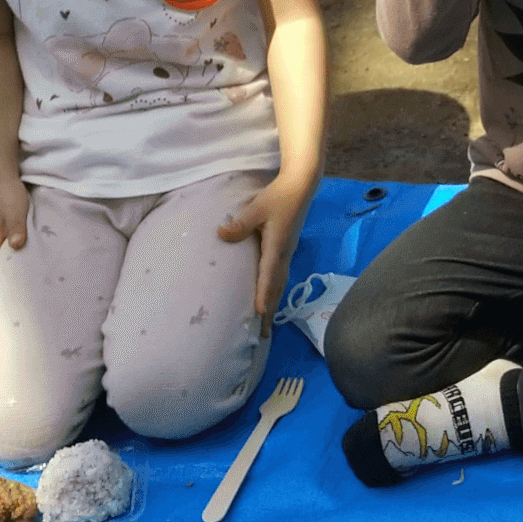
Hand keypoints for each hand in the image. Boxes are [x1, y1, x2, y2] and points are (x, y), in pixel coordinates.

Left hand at [216, 175, 314, 322]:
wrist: (301, 186)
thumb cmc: (278, 196)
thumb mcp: (257, 208)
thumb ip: (240, 223)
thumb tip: (221, 234)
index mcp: (277, 246)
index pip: (268, 275)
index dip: (263, 294)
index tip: (259, 314)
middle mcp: (284, 254)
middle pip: (276, 287)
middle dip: (270, 311)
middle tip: (264, 335)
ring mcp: (287, 252)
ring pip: (280, 284)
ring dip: (273, 303)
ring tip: (267, 323)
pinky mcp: (286, 249)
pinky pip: (280, 276)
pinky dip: (275, 291)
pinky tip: (270, 296)